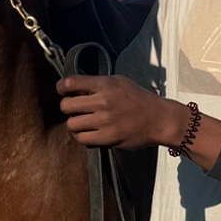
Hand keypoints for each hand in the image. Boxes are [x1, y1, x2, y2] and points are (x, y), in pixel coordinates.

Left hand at [57, 74, 181, 149]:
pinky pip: (82, 139)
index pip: (71, 83)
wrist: (159, 119)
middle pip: (66, 106)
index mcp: (105, 84)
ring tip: (83, 122)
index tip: (62, 90)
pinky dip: (82, 136)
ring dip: (74, 124)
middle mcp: (103, 101)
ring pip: (72, 124)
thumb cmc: (139, 99)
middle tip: (74, 110)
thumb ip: (98, 83)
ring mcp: (105, 121)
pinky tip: (89, 133)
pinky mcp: (107, 138)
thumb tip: (75, 88)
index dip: (61, 87)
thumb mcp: (119, 82)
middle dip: (67, 108)